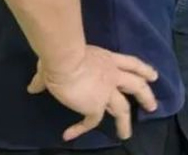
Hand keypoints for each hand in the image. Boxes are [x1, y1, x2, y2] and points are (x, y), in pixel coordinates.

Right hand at [28, 47, 158, 141]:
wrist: (65, 60)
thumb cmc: (62, 54)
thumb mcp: (58, 62)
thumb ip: (46, 77)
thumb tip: (34, 86)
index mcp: (108, 59)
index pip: (131, 63)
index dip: (143, 70)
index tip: (153, 76)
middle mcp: (112, 74)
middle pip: (136, 84)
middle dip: (146, 95)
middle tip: (152, 105)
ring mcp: (107, 90)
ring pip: (122, 107)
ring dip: (125, 122)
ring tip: (126, 134)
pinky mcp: (97, 105)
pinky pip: (92, 121)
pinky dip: (81, 129)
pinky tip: (69, 134)